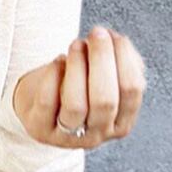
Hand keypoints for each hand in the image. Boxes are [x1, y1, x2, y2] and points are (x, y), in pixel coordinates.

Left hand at [11, 25, 146, 148]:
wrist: (39, 103)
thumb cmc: (78, 86)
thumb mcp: (104, 75)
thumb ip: (119, 61)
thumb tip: (121, 44)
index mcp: (121, 123)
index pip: (131, 92)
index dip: (124, 60)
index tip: (115, 35)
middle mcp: (96, 135)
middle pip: (105, 101)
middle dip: (102, 61)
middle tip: (96, 33)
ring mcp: (67, 138)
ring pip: (76, 105)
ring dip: (77, 68)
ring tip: (75, 44)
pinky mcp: (41, 131)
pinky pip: (47, 103)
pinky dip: (52, 76)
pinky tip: (57, 61)